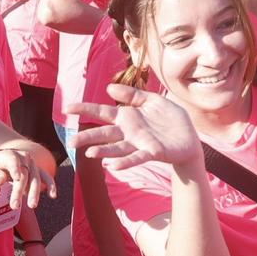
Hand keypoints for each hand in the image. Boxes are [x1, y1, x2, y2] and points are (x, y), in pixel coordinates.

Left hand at [0, 144, 55, 210]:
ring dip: (34, 192)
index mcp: (9, 155)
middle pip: (24, 174)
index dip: (15, 169)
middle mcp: (23, 158)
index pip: (13, 161)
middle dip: (19, 190)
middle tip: (15, 206)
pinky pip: (46, 177)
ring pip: (35, 178)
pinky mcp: (38, 171)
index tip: (16, 178)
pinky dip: (51, 185)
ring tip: (32, 206)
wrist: (5, 159)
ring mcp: (32, 164)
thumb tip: (1, 181)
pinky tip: (52, 195)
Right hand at [68, 83, 201, 175]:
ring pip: (117, 148)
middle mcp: (129, 132)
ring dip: (104, 151)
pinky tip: (114, 166)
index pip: (101, 112)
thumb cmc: (170, 119)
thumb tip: (109, 88)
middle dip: (88, 137)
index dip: (85, 109)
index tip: (67, 108)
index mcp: (127, 117)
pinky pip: (137, 157)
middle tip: (71, 142)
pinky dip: (126, 162)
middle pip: (104, 134)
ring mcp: (139, 143)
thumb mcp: (152, 100)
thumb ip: (132, 94)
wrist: (190, 138)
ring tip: (90, 154)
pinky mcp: (153, 152)